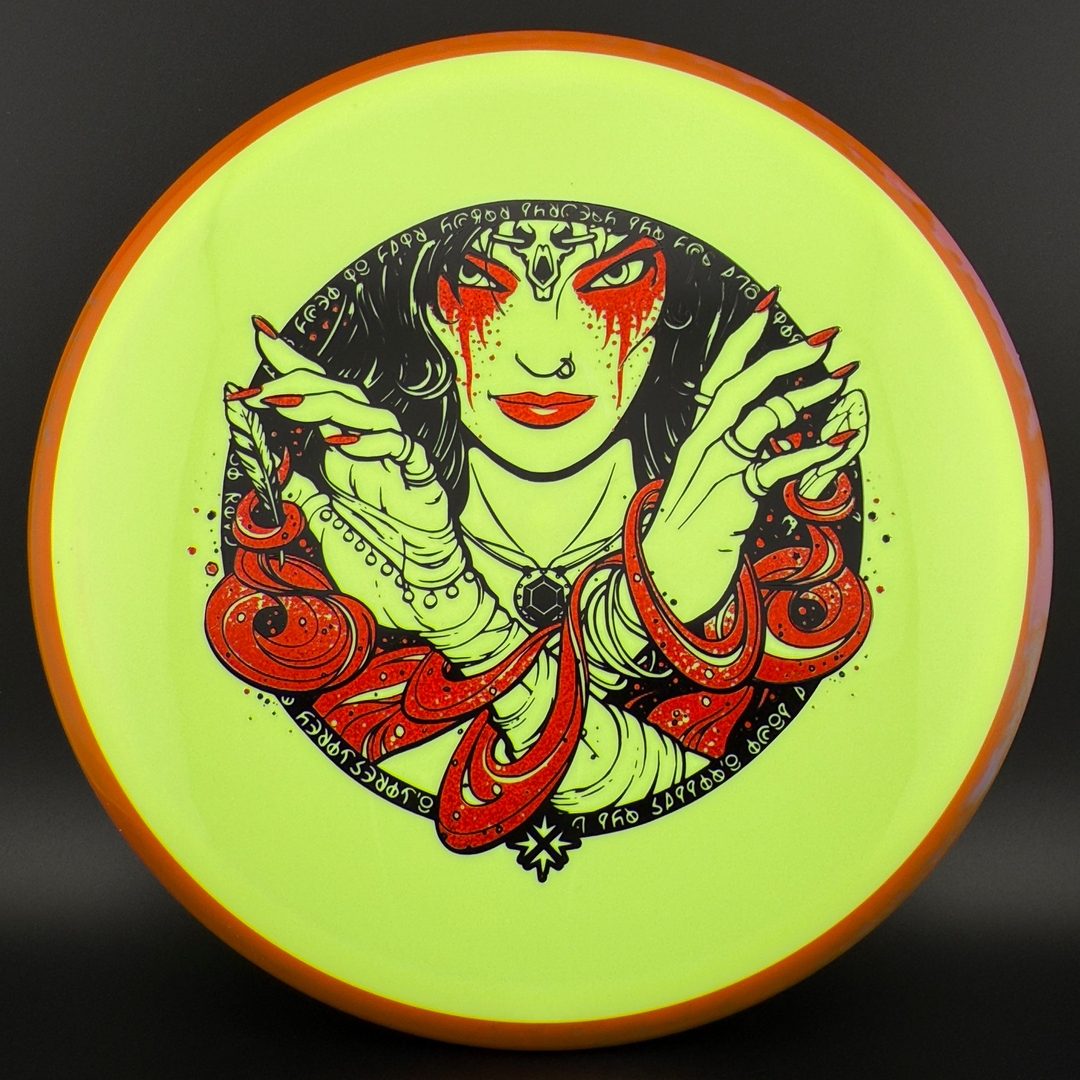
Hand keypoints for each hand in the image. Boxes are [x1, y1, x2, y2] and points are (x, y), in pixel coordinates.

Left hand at [236, 318, 468, 634]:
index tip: (260, 336)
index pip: (317, 399)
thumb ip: (298, 491)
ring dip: (325, 404)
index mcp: (343, 456)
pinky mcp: (422, 484)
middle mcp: (369, 452)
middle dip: (297, 381)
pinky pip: (403, 450)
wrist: (417, 598)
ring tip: (286, 403)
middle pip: (339, 394)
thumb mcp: (321, 523)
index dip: (292, 366)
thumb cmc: (376, 562)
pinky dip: (373, 441)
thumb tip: (267, 462)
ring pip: (369, 413)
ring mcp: (396, 465)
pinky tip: (342, 440)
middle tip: (258, 386)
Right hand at [641, 299, 868, 621]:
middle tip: (824, 340)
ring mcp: (715, 468)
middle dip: (784, 357)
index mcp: (697, 435)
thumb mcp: (710, 480)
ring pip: (762, 417)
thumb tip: (776, 422)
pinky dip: (812, 452)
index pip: (719, 373)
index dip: (744, 337)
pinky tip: (841, 442)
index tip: (770, 300)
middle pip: (741, 385)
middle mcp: (702, 443)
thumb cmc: (692, 528)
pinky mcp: (732, 495)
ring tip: (842, 384)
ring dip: (808, 397)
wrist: (667, 575)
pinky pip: (776, 464)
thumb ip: (737, 449)